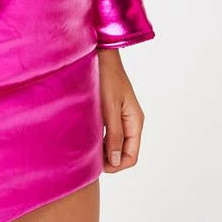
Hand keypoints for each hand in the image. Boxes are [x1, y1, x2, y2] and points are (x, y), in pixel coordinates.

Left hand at [97, 48, 146, 172]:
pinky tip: (86, 136)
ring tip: (86, 148)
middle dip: (109, 160)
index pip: (131, 156)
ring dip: (103, 150)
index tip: (98, 165)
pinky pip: (109, 133)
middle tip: (89, 159)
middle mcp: (131, 121)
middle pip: (124, 152)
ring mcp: (121, 116)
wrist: (100, 55)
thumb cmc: (105, 78)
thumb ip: (114, 135)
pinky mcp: (111, 111)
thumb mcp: (109, 108)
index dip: (116, 166)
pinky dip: (100, 139)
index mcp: (135, 121)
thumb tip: (115, 161)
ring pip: (116, 144)